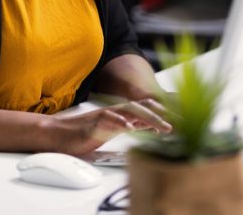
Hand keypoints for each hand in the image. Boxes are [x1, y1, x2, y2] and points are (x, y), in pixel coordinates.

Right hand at [50, 98, 171, 154]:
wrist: (58, 134)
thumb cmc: (85, 134)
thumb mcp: (114, 130)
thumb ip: (131, 125)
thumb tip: (151, 125)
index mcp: (122, 115)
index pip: (147, 109)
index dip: (165, 112)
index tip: (183, 119)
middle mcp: (115, 112)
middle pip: (143, 107)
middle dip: (163, 114)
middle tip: (181, 124)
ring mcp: (104, 116)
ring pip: (129, 111)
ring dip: (148, 118)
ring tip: (163, 127)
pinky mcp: (92, 123)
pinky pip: (107, 120)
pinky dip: (119, 122)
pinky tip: (129, 127)